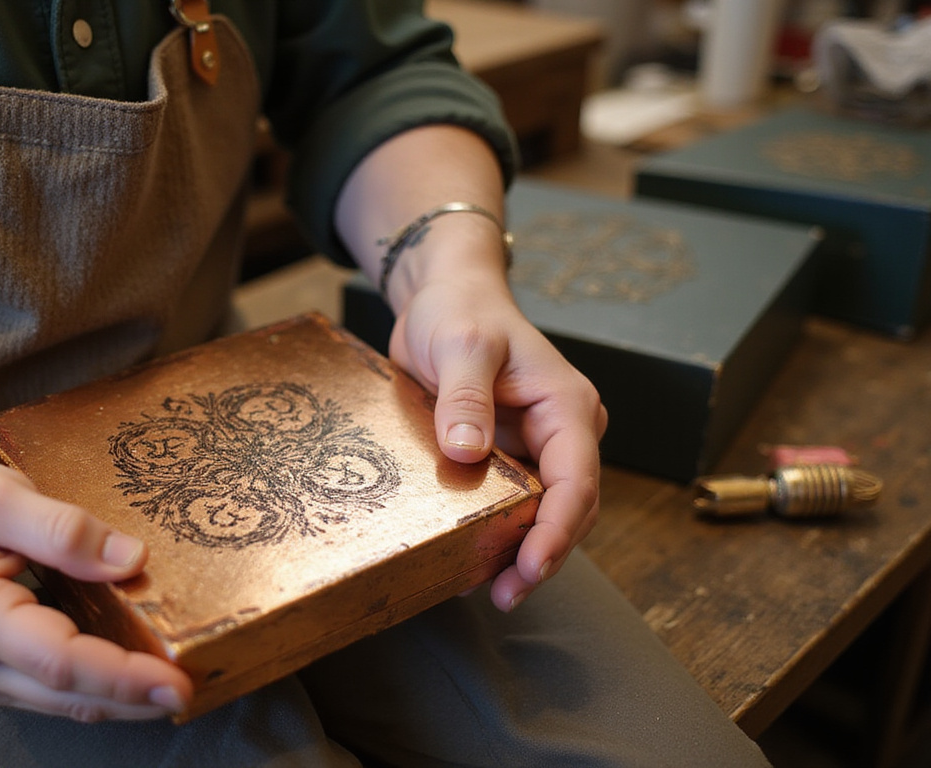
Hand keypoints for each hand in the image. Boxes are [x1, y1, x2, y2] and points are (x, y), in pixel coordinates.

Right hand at [0, 454, 193, 721]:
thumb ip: (63, 529)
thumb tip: (130, 561)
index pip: (62, 663)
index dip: (124, 678)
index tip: (178, 681)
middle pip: (66, 697)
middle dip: (134, 699)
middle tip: (193, 687)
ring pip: (56, 704)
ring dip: (114, 700)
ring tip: (168, 683)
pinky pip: (40, 694)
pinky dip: (85, 689)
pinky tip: (121, 673)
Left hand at [387, 273, 606, 611]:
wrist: (446, 297)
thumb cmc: (459, 312)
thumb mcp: (460, 345)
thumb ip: (465, 397)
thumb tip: (467, 452)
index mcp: (565, 404)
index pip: (576, 479)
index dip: (557, 530)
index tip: (532, 567)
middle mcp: (562, 430)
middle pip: (568, 508)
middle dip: (543, 555)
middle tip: (507, 594)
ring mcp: (538, 446)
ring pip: (543, 513)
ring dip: (521, 553)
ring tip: (491, 591)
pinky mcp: (510, 456)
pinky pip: (513, 503)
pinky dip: (499, 533)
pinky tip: (471, 560)